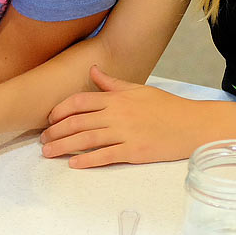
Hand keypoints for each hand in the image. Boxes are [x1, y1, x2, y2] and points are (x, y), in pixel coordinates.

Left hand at [40, 65, 197, 167]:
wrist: (193, 125)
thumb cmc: (168, 107)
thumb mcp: (139, 90)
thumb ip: (113, 83)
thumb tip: (94, 70)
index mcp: (117, 98)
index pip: (80, 101)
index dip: (60, 110)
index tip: (50, 120)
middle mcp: (117, 114)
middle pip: (77, 122)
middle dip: (55, 131)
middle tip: (42, 140)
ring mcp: (125, 133)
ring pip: (86, 139)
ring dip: (63, 146)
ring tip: (48, 153)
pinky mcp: (133, 151)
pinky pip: (105, 156)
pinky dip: (87, 160)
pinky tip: (73, 164)